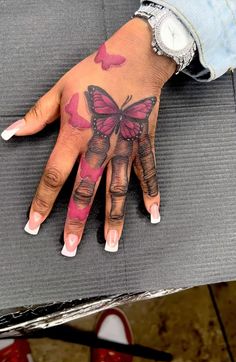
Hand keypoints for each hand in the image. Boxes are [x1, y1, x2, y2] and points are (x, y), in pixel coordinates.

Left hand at [1, 18, 175, 255]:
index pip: (54, 176)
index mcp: (75, 135)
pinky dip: (151, 192)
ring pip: (117, 189)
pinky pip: (148, 171)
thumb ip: (36, 116)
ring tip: (111, 244)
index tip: (35, 225)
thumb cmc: (95, 72)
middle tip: (71, 248)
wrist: (135, 58)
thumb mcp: (59, 89)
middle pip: (85, 191)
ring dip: (114, 218)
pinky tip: (152, 213)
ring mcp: (125, 147)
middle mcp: (100, 147)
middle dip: (76, 221)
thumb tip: (10, 133)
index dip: (42, 202)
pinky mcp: (144, 143)